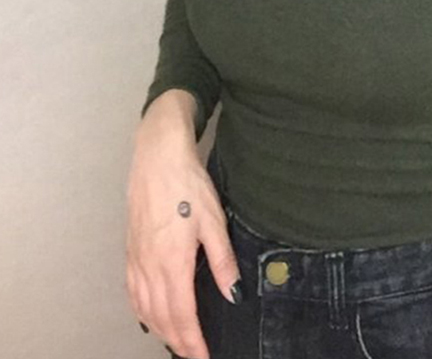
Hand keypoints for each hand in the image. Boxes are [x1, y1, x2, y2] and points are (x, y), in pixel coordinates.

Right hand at [126, 93, 241, 358]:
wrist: (157, 158)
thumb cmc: (188, 185)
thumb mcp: (214, 221)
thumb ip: (223, 261)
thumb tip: (234, 294)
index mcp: (172, 262)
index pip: (182, 314)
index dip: (192, 341)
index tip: (203, 357)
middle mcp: (149, 266)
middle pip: (161, 316)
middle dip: (177, 341)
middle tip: (193, 356)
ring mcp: (135, 258)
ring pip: (144, 307)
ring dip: (160, 329)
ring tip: (176, 343)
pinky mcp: (130, 248)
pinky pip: (133, 291)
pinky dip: (142, 311)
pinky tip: (149, 315)